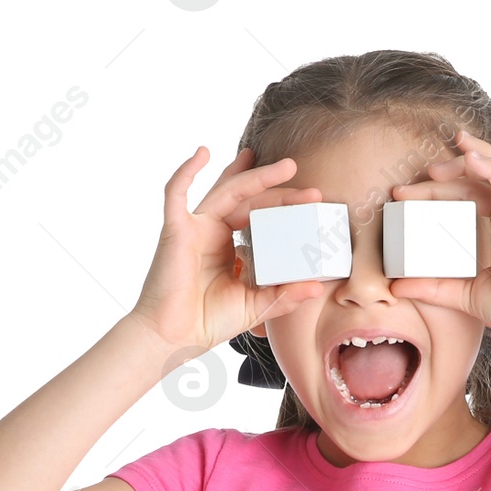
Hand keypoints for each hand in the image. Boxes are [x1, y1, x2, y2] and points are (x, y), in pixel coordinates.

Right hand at [131, 145, 325, 356]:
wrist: (173, 338)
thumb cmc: (207, 323)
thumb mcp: (256, 307)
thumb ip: (284, 296)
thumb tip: (316, 287)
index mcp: (231, 248)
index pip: (262, 219)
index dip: (285, 209)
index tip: (313, 205)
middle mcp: (213, 233)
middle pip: (249, 201)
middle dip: (280, 191)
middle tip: (312, 190)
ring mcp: (194, 229)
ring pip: (226, 191)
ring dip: (254, 176)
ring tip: (287, 167)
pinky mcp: (175, 230)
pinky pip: (176, 193)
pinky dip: (186, 171)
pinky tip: (202, 152)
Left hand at [387, 129, 490, 352]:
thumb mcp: (463, 294)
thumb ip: (432, 287)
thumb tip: (395, 287)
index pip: (474, 194)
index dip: (443, 188)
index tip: (409, 193)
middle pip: (483, 178)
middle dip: (452, 169)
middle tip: (420, 173)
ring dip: (470, 159)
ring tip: (439, 161)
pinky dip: (489, 168)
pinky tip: (469, 158)